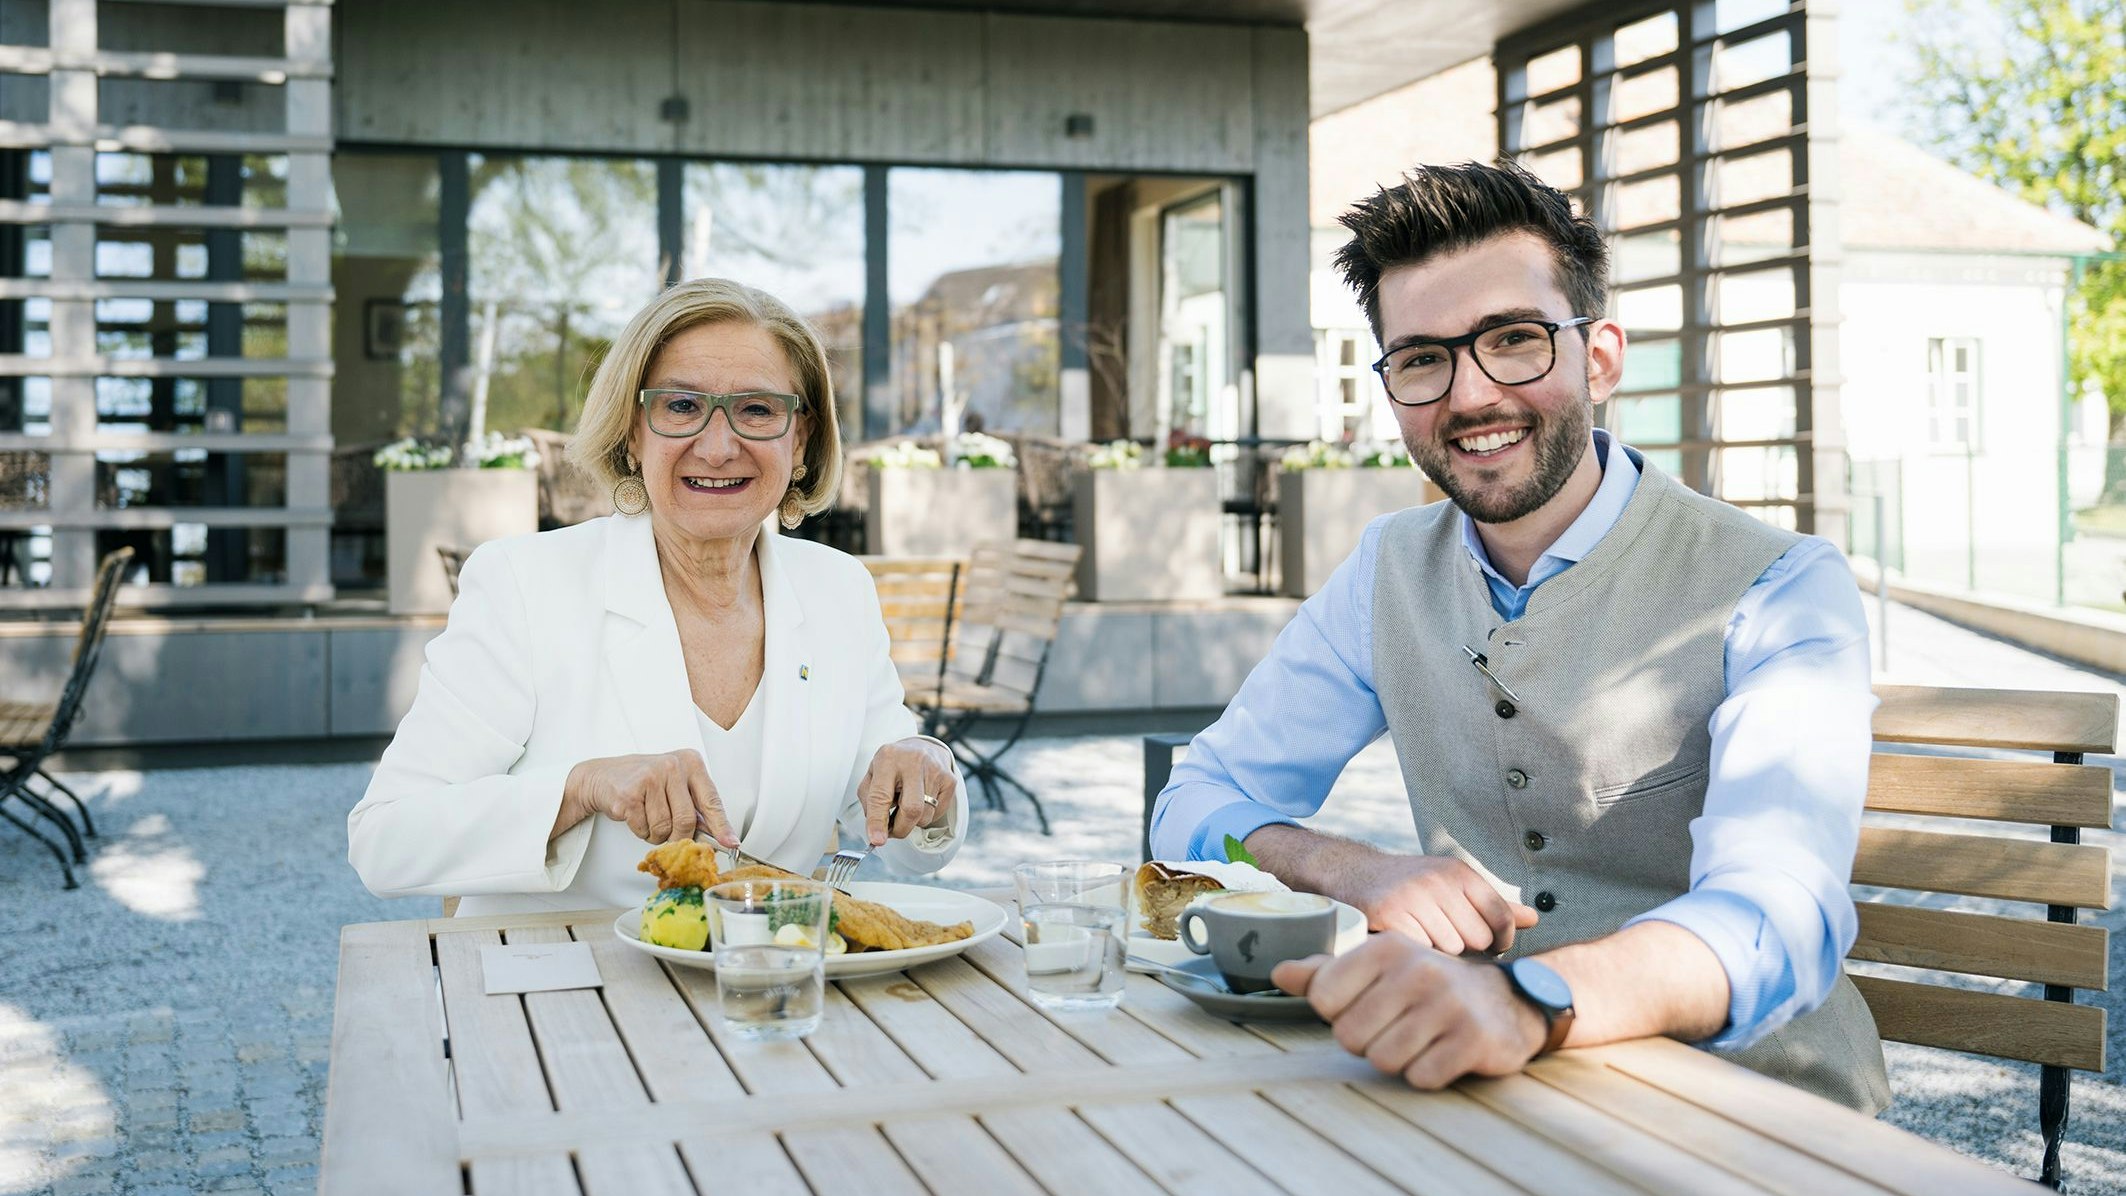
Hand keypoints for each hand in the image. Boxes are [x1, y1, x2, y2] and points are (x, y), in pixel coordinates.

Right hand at [563, 750, 733, 846]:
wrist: (603, 776)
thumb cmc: (645, 782)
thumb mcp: (676, 785)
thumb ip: (697, 806)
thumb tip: (721, 836)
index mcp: (690, 762)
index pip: (711, 800)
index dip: (721, 826)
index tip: (731, 843)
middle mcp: (672, 766)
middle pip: (686, 820)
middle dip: (680, 838)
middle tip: (672, 837)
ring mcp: (650, 778)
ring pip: (664, 828)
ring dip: (657, 834)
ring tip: (649, 817)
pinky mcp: (629, 794)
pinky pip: (644, 829)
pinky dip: (641, 831)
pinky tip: (636, 815)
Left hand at [856, 738, 957, 845]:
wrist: (923, 747)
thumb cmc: (893, 765)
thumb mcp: (873, 774)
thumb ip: (869, 800)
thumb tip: (876, 830)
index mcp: (888, 758)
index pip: (881, 796)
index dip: (878, 822)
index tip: (877, 840)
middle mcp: (913, 762)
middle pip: (911, 809)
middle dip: (900, 829)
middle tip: (892, 832)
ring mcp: (935, 770)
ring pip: (925, 816)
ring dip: (912, 822)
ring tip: (906, 806)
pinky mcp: (950, 780)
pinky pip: (937, 813)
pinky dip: (926, 815)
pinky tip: (921, 800)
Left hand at [1273, 936, 1547, 1087]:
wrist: (1504, 1002)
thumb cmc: (1425, 986)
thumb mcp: (1378, 969)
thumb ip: (1326, 972)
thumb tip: (1278, 973)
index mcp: (1386, 949)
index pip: (1323, 998)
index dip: (1339, 1014)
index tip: (1366, 1007)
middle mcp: (1417, 970)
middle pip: (1349, 1035)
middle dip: (1368, 1041)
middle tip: (1396, 1027)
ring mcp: (1447, 1004)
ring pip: (1383, 1059)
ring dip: (1397, 1059)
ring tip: (1419, 1039)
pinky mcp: (1472, 1039)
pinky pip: (1421, 1077)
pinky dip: (1427, 1074)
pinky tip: (1442, 1053)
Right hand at [1342, 853, 1538, 955]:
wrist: (1355, 874)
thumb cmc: (1412, 886)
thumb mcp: (1454, 887)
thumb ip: (1493, 906)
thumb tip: (1534, 919)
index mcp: (1460, 873)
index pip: (1501, 917)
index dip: (1500, 940)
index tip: (1489, 945)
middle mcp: (1440, 881)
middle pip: (1478, 939)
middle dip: (1465, 946)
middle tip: (1444, 937)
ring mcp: (1414, 896)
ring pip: (1451, 948)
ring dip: (1438, 952)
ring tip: (1423, 937)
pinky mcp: (1390, 913)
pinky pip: (1422, 950)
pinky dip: (1416, 952)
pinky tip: (1407, 940)